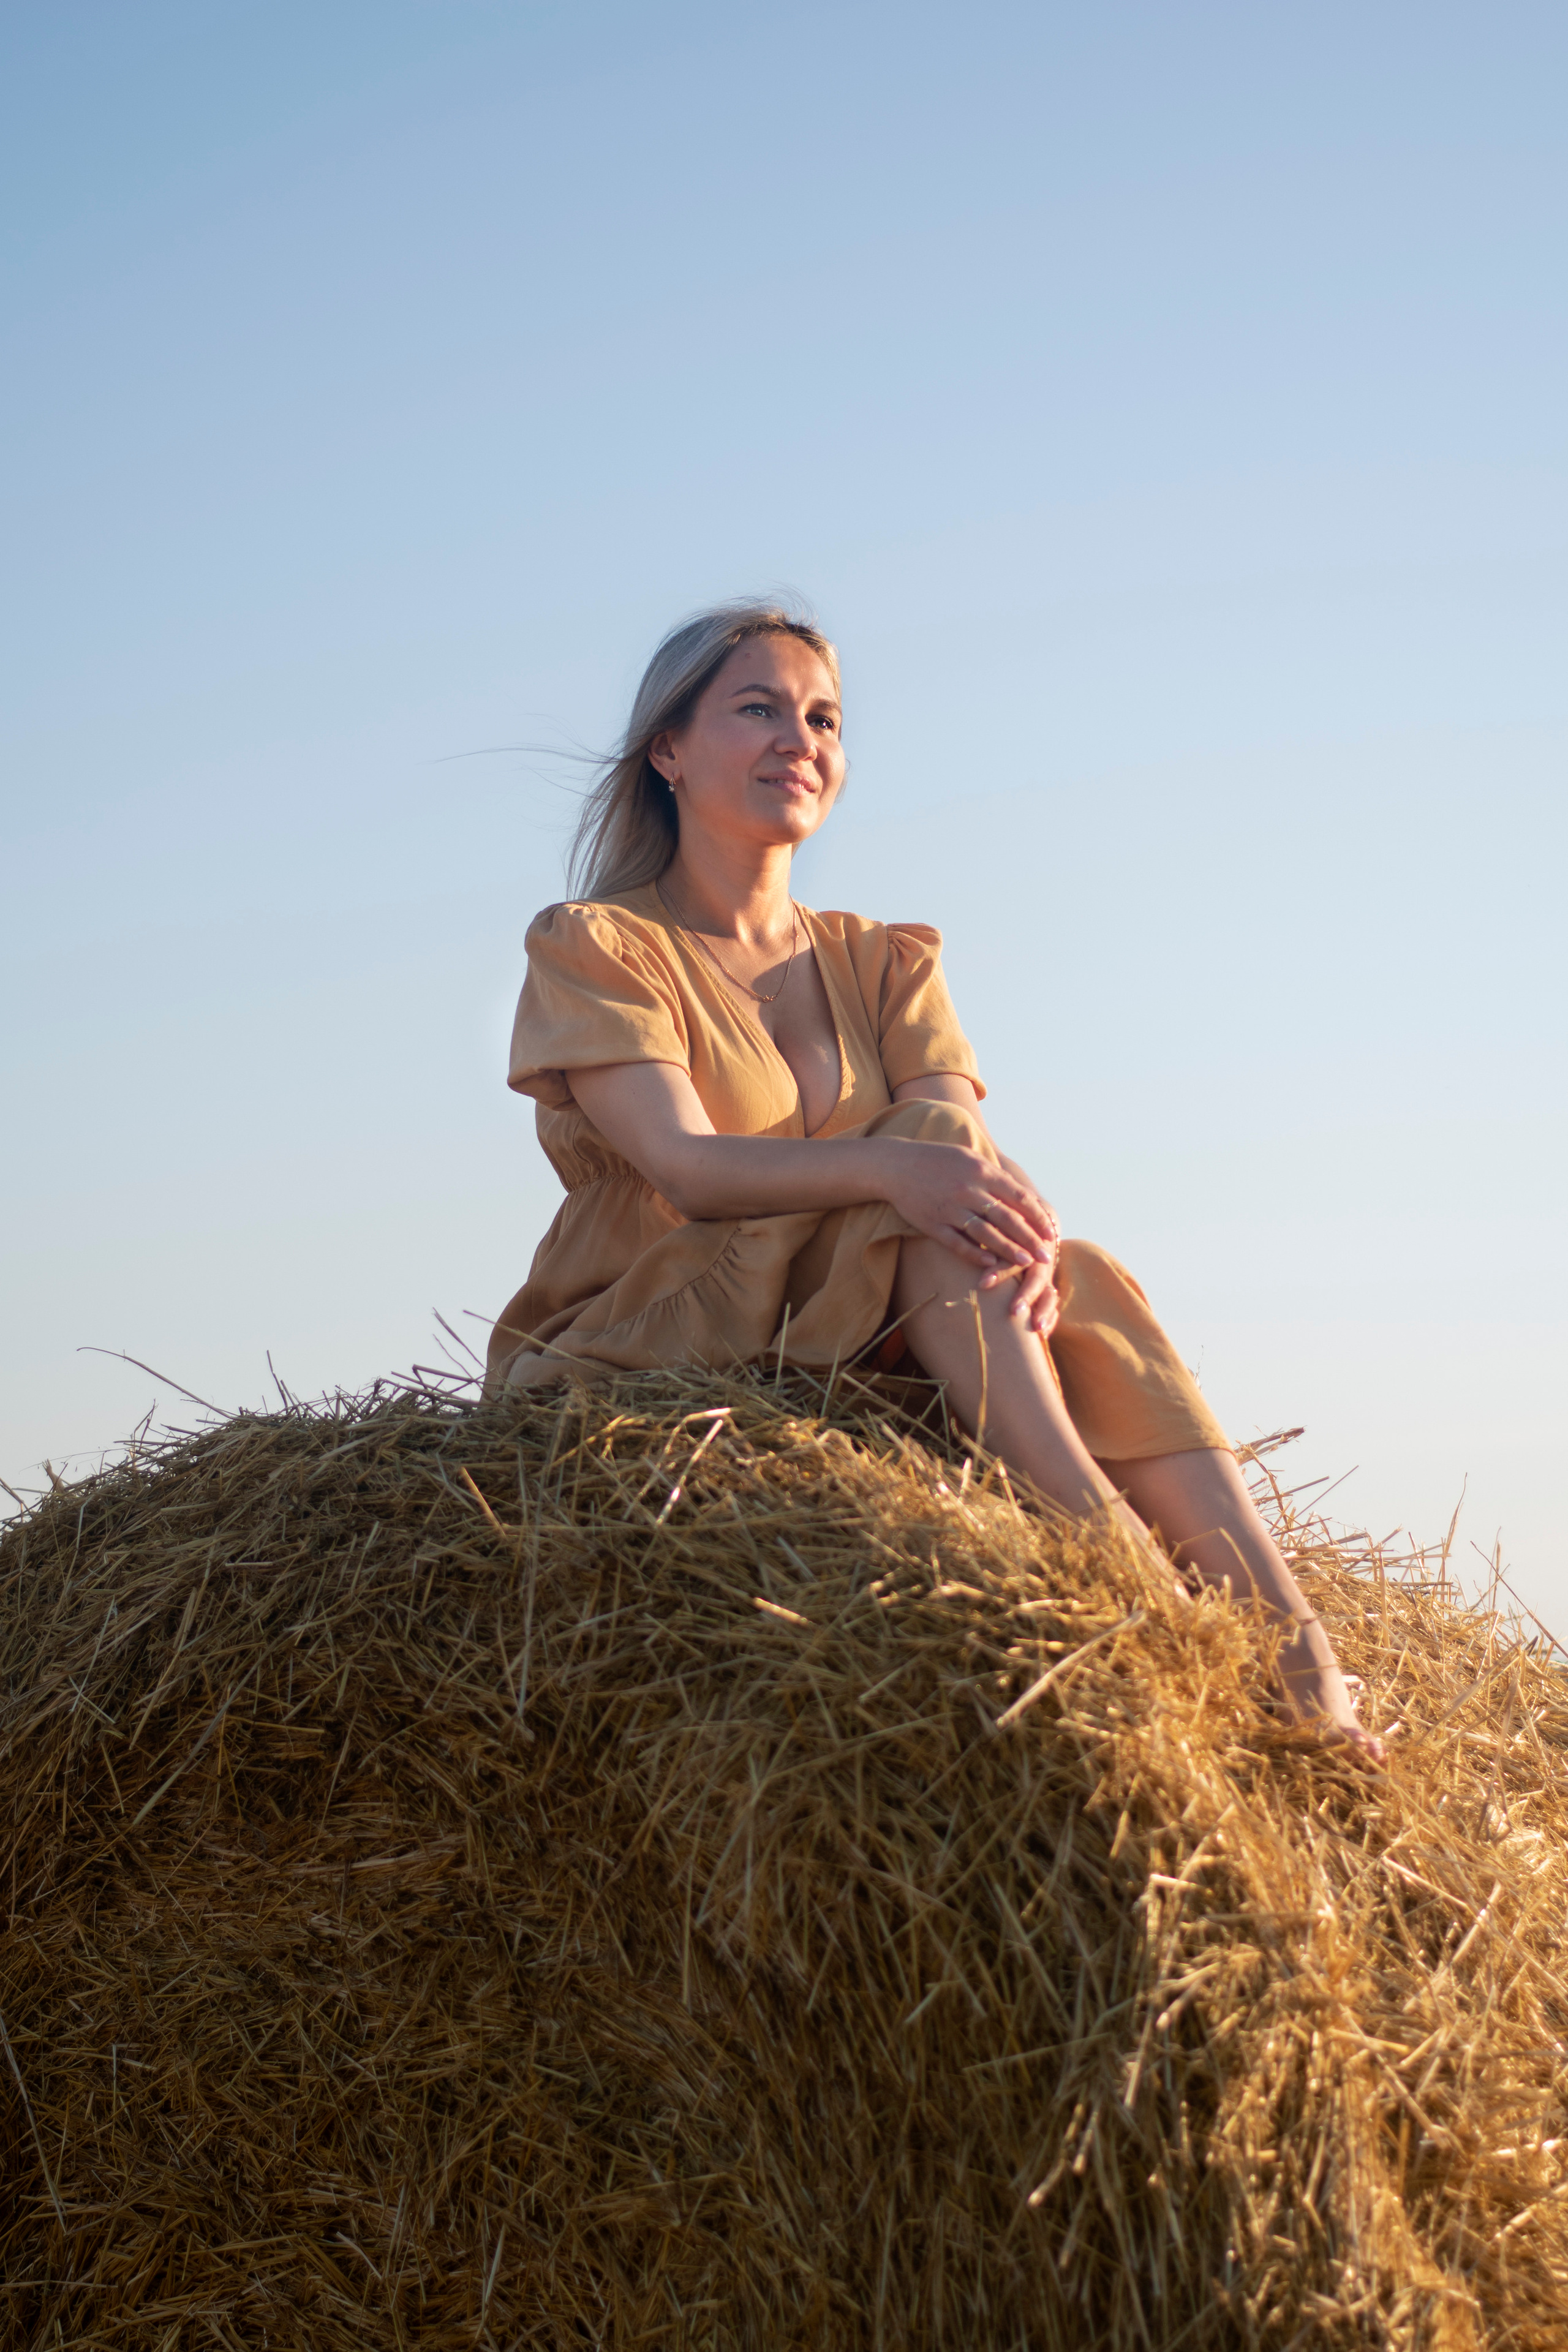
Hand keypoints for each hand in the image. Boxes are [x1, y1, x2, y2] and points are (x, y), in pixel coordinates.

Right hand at [878, 1140, 1060, 1332]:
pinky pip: (958, 1243)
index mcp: (981, 1171)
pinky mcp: (933, 1224)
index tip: (1051, 1232)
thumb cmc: (937, 1160)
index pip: (1018, 1197)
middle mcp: (968, 1190)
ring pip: (986, 1234)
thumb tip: (1022, 1196)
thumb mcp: (969, 1158)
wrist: (896, 1165)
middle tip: (1046, 1255)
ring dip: (1008, 1250)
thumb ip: (995, 1176)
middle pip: (1006, 1218)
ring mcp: (950, 1208)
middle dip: (1030, 1239)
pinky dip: (975, 1255)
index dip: (1037, 1217)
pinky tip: (990, 1266)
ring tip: (1026, 1263)